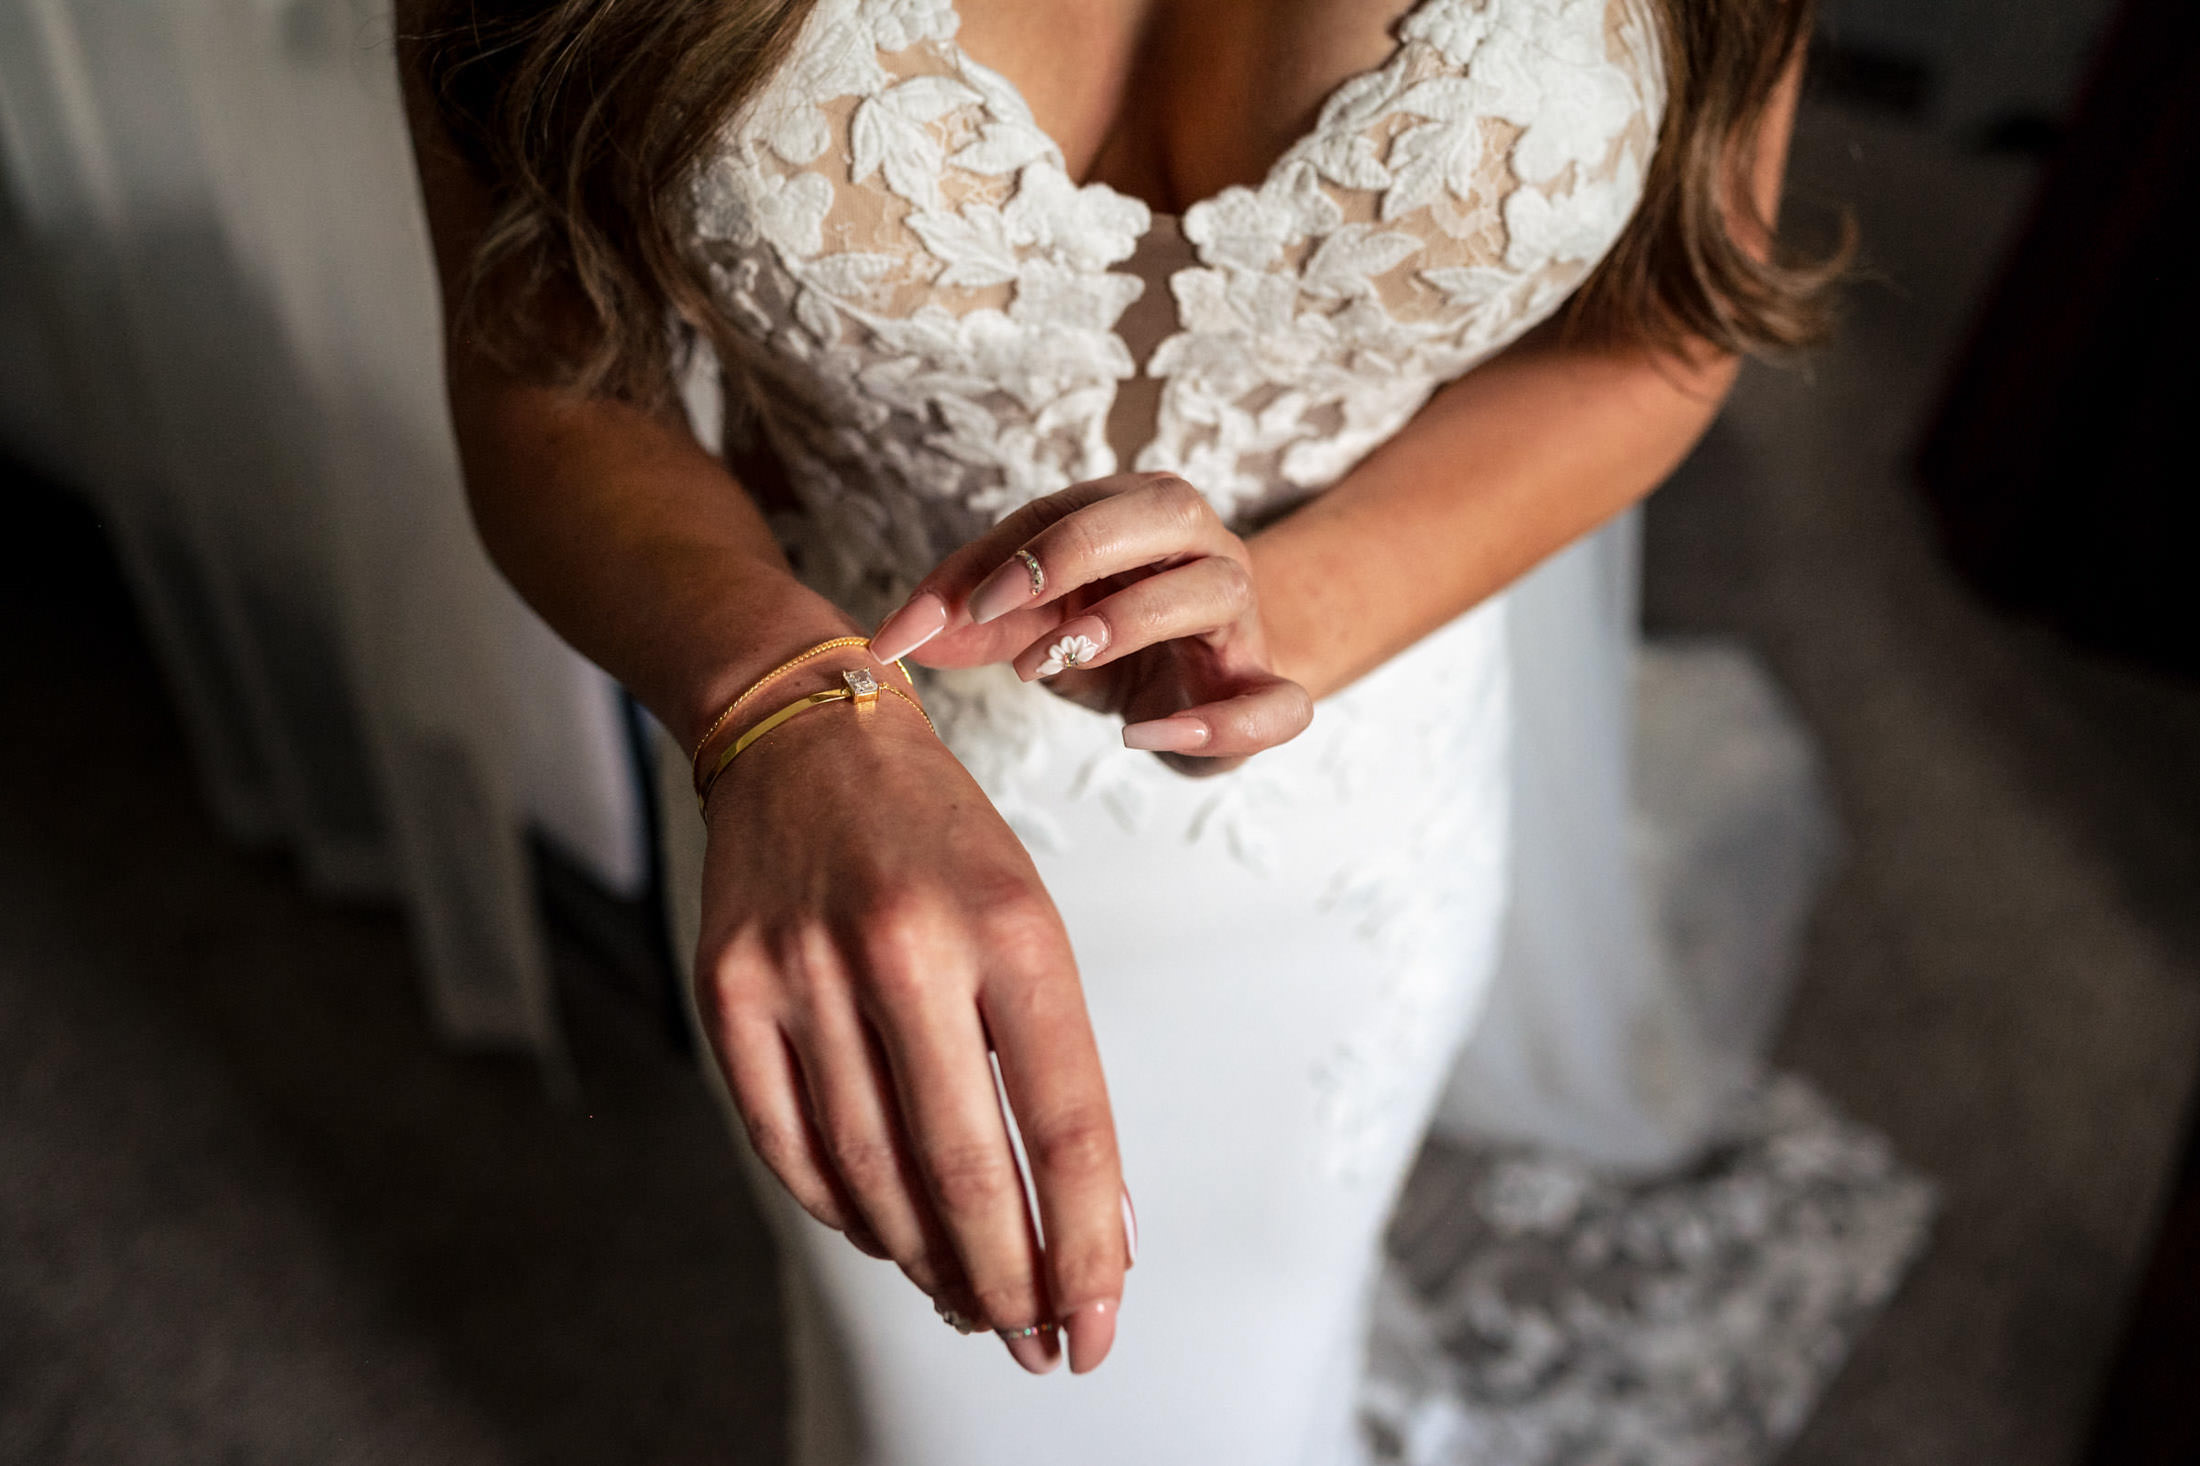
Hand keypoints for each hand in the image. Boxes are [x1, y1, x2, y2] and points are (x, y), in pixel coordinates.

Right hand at [694, 669, 1129, 1372]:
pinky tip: (885, 1238)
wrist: (804, 738)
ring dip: (927, 1263)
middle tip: (1036, 1344)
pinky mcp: (727, 991)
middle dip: (1009, 1284)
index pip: (1064, 1123)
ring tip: (968, 1302)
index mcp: (1008, 926)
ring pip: (870, 1175)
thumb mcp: (1028, 922)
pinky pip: (788, 1146)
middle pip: (962, 1171)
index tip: (1100, 1322)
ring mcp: (802, 971)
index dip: (1085, 1245)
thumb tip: (1091, 1222)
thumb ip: (1054, 1067)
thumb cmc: (938, 840)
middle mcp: (904, 947)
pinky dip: (843, 1211)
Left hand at [871, 473, 1312, 774]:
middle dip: (1075, 551)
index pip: (1066, 510)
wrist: (1204, 687)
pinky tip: (1145, 737)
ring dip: (1129, 621)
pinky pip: (1276, 703)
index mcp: (1139, 513)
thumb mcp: (1031, 625)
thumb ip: (966, 625)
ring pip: (1215, 588)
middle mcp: (1202, 548)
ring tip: (1055, 662)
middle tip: (998, 612)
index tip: (940, 613)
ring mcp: (1240, 615)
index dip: (1000, 555)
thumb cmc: (1114, 637)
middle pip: (1167, 508)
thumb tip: (889, 641)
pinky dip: (1220, 723)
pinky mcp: (1262, 687)